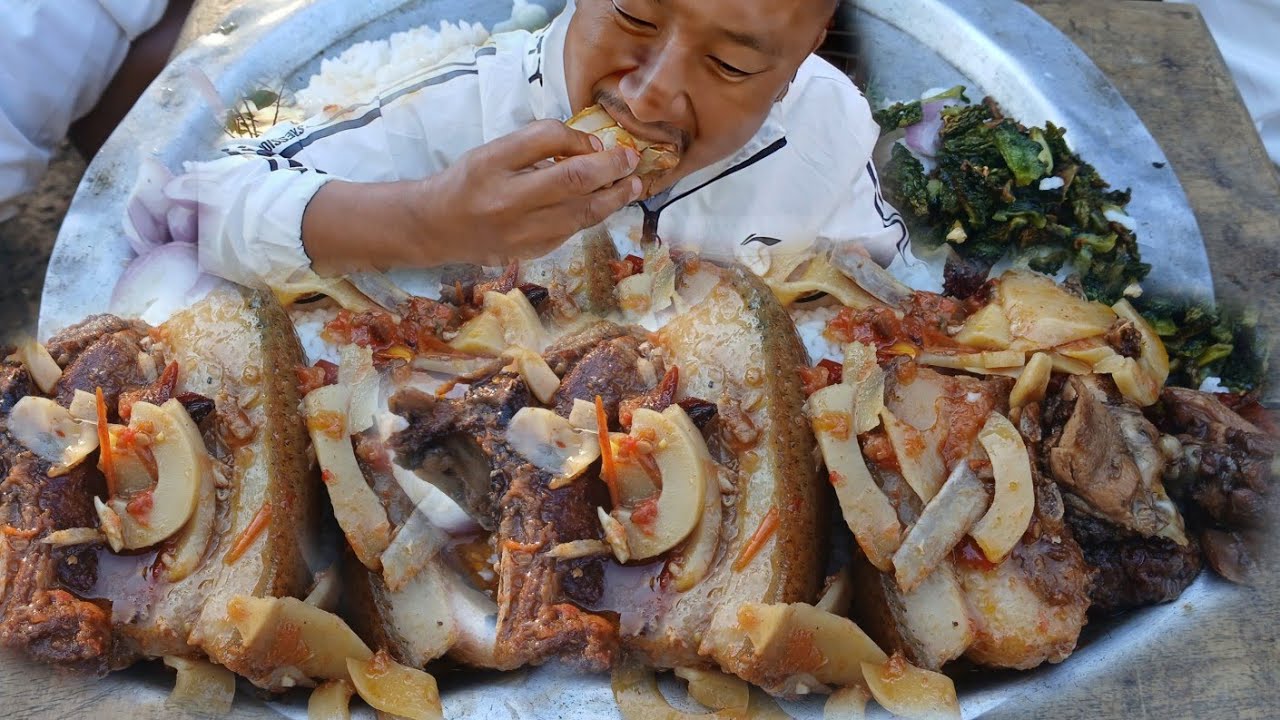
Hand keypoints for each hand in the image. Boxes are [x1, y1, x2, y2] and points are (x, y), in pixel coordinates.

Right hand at [412, 119, 643, 265]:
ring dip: (614, 198)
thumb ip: (538, 144)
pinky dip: (593, 214)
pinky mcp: (532, 251)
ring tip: (633, 185)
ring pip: (581, 213)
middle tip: (632, 160)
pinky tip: (605, 203)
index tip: (597, 142)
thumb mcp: (496, 151)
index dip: (579, 138)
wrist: (439, 226)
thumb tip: (592, 150)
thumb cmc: (472, 180)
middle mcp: (507, 198)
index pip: (546, 138)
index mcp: (493, 162)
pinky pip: (573, 230)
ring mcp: (521, 231)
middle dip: (611, 168)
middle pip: (572, 180)